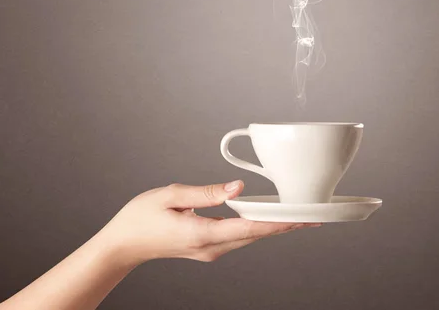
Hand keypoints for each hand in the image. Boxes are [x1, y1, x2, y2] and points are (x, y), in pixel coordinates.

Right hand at [96, 180, 318, 265]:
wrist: (123, 245)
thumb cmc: (141, 217)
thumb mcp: (172, 195)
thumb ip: (208, 192)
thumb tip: (239, 187)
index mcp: (203, 233)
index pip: (250, 227)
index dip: (279, 222)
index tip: (302, 219)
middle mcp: (211, 247)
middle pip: (257, 235)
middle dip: (287, 225)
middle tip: (315, 217)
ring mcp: (210, 251)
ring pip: (250, 237)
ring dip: (275, 227)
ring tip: (300, 218)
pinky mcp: (208, 248)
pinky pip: (239, 236)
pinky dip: (258, 226)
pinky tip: (269, 219)